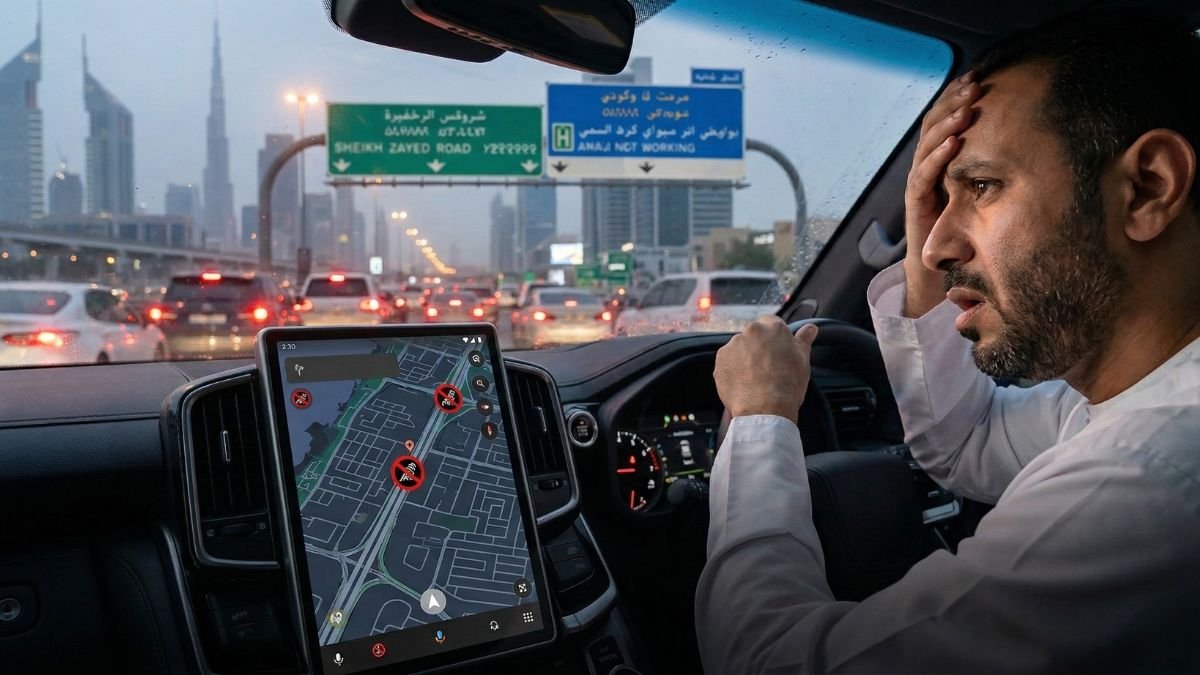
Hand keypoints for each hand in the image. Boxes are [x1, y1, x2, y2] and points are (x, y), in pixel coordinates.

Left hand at [714, 317, 818, 423]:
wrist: (764, 409)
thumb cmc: (787, 386)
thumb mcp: (802, 361)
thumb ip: (803, 340)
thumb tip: (810, 328)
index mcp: (773, 328)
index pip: (772, 322)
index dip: (774, 338)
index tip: (776, 350)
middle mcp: (751, 331)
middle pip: (754, 334)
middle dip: (758, 346)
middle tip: (766, 366)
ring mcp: (733, 345)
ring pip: (740, 347)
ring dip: (744, 357)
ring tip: (754, 377)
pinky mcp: (720, 359)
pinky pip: (727, 360)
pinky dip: (732, 368)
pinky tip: (743, 381)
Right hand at [903, 71, 982, 317]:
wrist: (938, 273)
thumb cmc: (965, 234)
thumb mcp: (982, 194)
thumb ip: (993, 171)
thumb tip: (1028, 145)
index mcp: (941, 161)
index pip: (945, 121)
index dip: (958, 98)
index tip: (980, 78)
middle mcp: (927, 168)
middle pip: (933, 125)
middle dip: (954, 102)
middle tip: (975, 83)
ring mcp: (919, 185)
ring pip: (927, 145)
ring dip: (948, 124)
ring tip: (967, 107)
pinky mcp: (916, 204)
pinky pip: (923, 175)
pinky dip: (938, 157)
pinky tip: (954, 143)